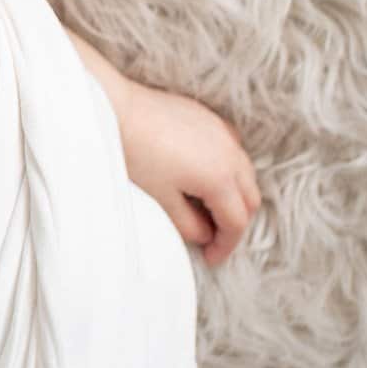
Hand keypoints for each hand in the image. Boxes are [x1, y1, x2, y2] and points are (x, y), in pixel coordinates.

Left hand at [118, 83, 262, 265]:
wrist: (117, 109)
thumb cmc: (136, 154)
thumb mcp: (162, 199)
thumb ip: (189, 224)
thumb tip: (205, 235)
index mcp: (220, 178)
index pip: (236, 222)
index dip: (226, 245)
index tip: (211, 258)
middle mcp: (231, 154)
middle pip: (249, 199)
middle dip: (234, 223)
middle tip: (212, 238)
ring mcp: (224, 133)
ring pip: (246, 174)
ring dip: (235, 196)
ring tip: (209, 210)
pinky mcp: (212, 119)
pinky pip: (234, 150)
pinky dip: (230, 170)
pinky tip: (206, 177)